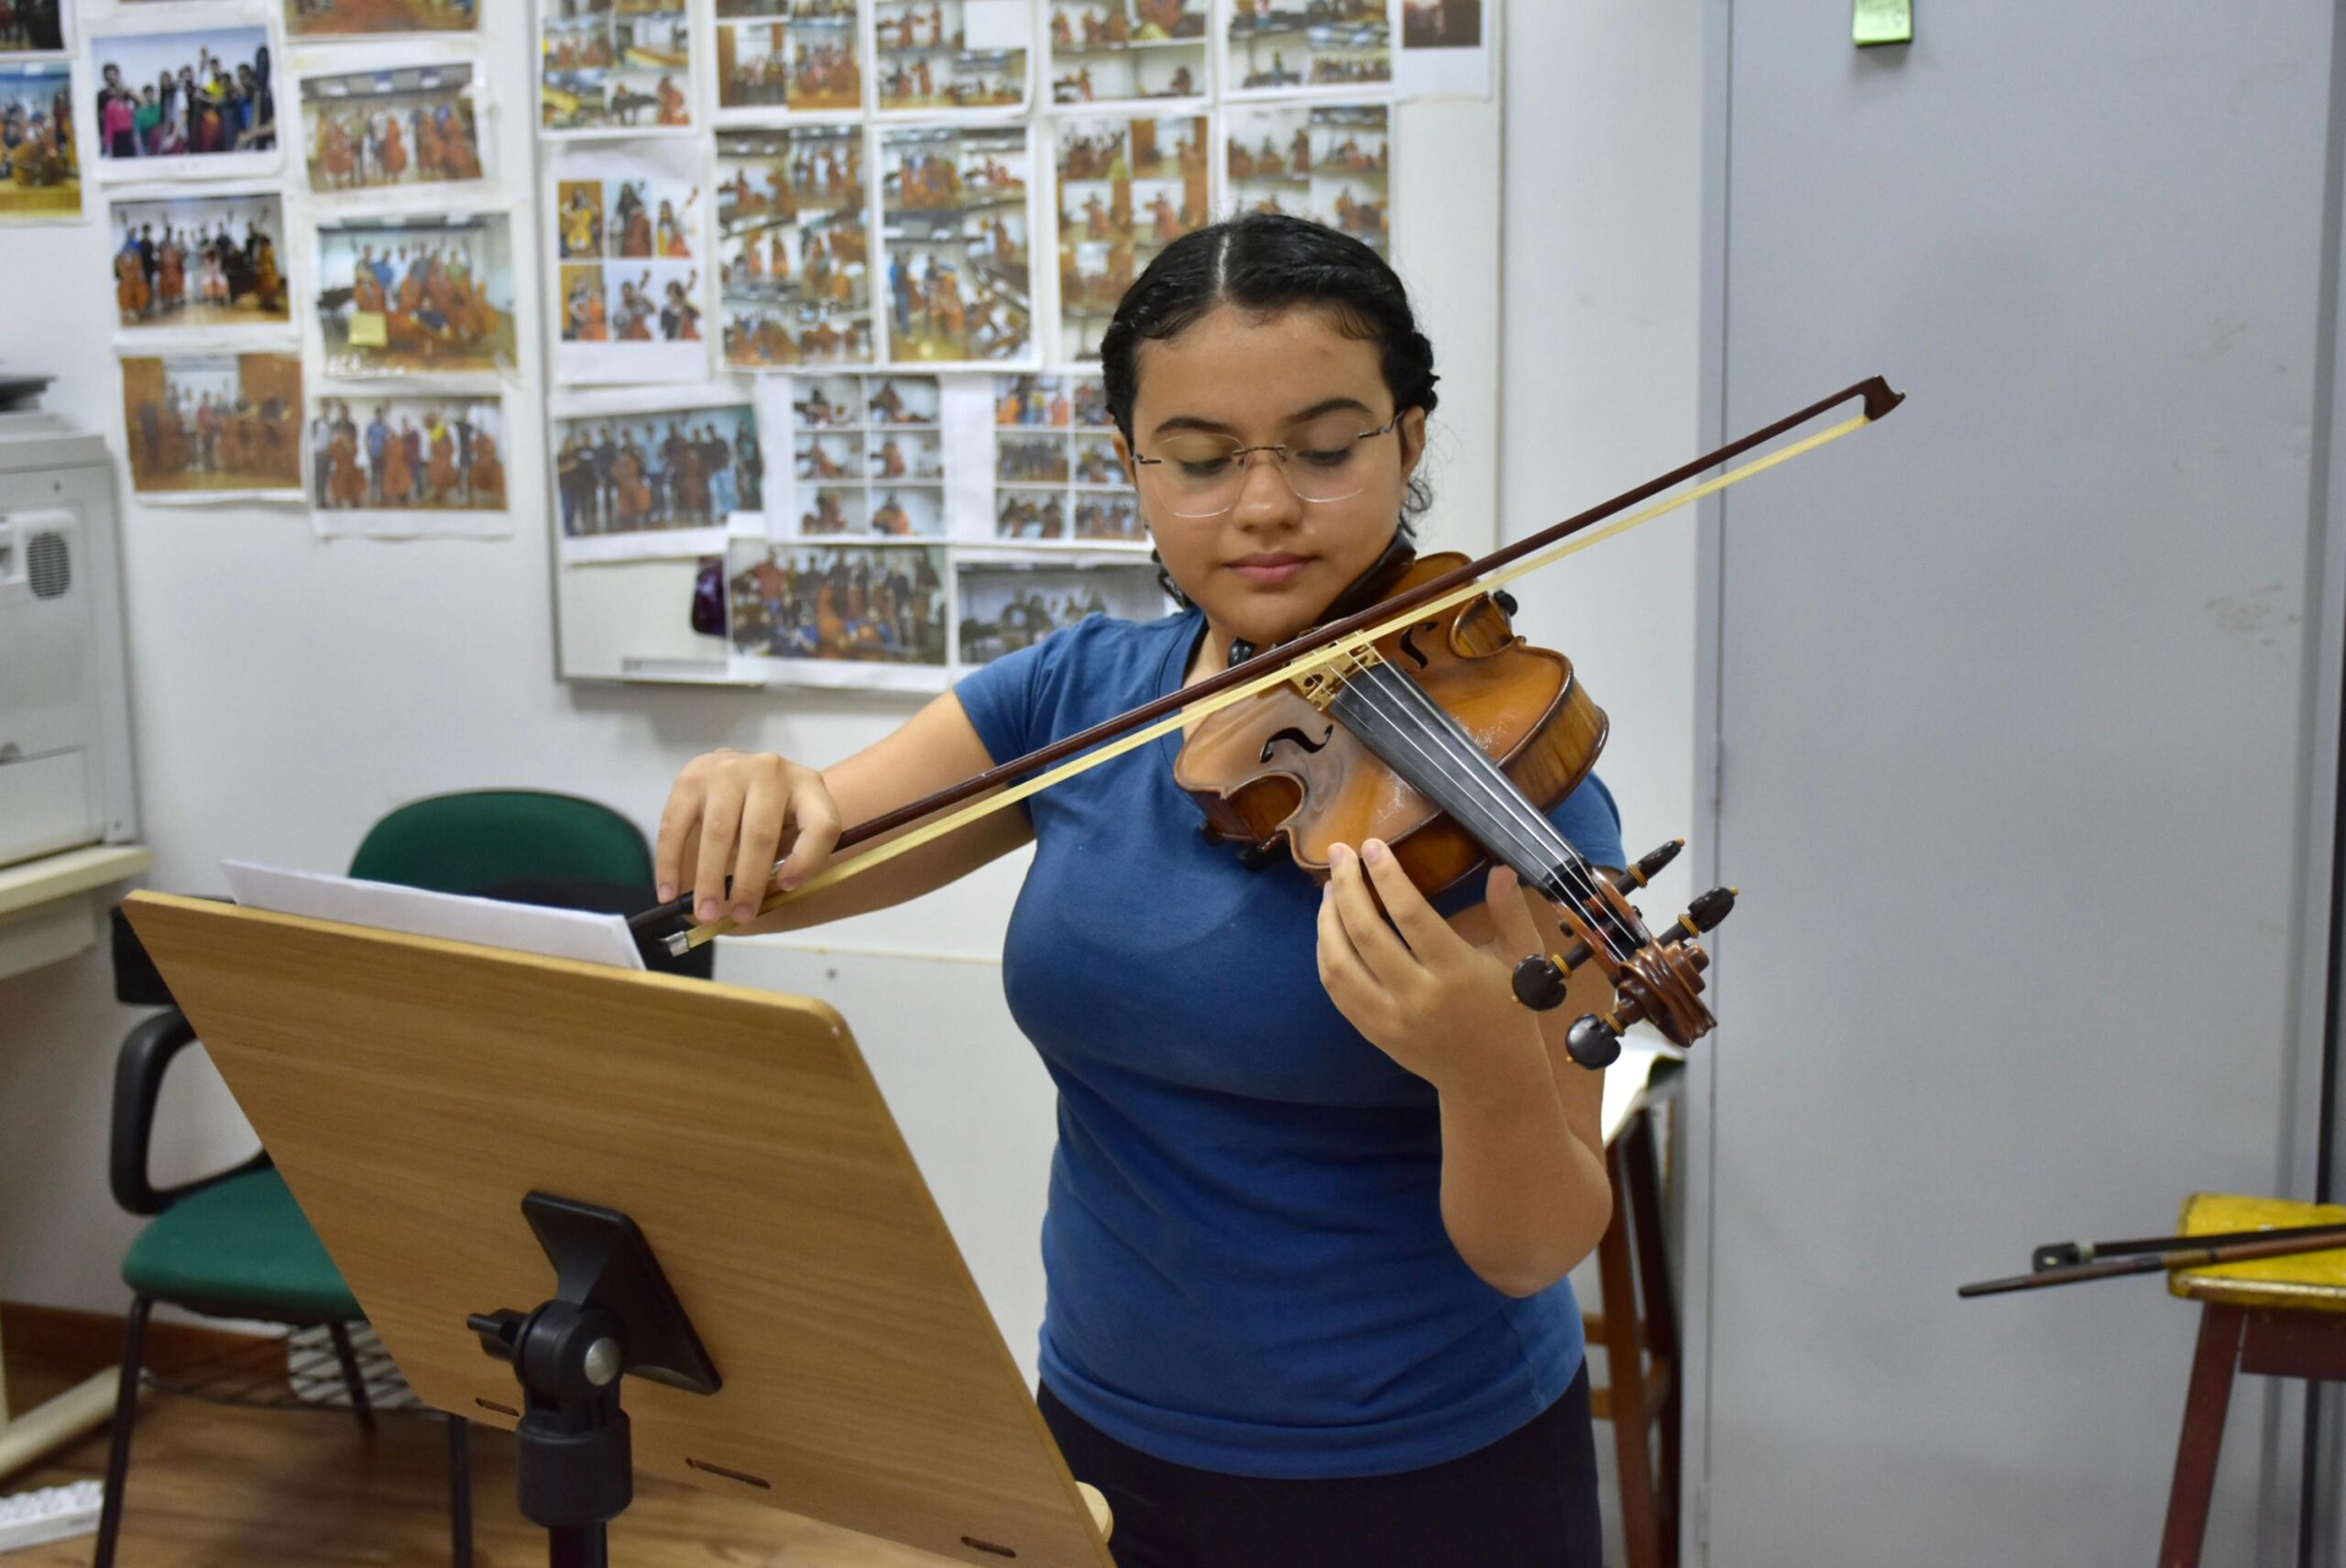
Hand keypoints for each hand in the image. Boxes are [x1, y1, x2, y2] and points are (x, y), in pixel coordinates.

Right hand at [655, 750, 841, 926]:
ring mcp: (728, 769)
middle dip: (748, 882)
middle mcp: (770, 770)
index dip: (807, 860)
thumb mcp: (794, 828)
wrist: (740, 774)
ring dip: (710, 879)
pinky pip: (676, 825)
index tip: (787, 888)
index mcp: (808, 786)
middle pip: (760, 833)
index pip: (820, 825)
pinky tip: (669, 893)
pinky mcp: (691, 777)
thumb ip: (790, 858)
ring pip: (718, 832)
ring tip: (706, 914)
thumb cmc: (771, 813)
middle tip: (740, 917)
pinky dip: (670, 863)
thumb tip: (763, 903)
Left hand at [1316, 839, 1552, 1098]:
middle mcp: (1418, 996)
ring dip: (1327, 919)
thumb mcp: (1522, 959)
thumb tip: (1499, 869)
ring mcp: (1390, 1018)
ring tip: (1330, 887)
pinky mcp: (1374, 1033)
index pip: (1410, 914)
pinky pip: (1337, 990)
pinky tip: (1329, 928)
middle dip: (1347, 885)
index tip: (1372, 845)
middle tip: (1340, 852)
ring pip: (1340, 963)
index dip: (1386, 875)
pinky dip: (1326, 955)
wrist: (1492, 1079)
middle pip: (1365, 932)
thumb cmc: (1510, 1010)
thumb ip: (1510, 912)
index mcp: (1456, 972)